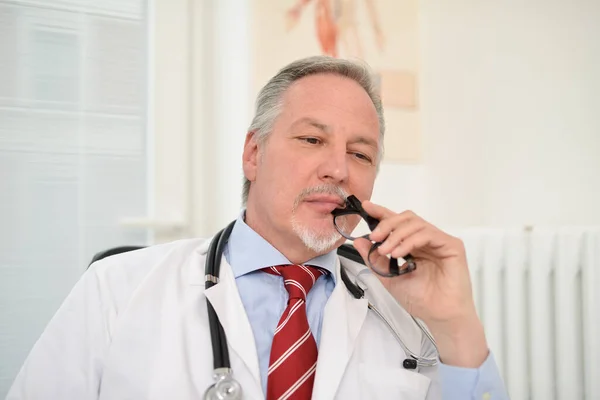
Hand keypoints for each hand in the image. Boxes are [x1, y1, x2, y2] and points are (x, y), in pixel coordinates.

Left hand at [352, 201, 488, 367]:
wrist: (439, 315)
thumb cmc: (420, 299)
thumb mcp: (389, 277)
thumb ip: (374, 259)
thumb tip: (359, 241)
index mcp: (412, 245)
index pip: (396, 223)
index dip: (381, 213)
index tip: (365, 207)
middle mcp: (426, 240)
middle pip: (405, 218)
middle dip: (386, 224)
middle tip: (374, 237)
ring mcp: (439, 241)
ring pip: (415, 223)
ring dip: (396, 234)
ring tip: (386, 251)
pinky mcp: (452, 245)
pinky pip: (428, 233)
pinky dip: (410, 241)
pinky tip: (399, 253)